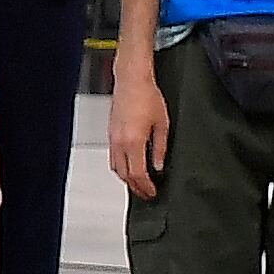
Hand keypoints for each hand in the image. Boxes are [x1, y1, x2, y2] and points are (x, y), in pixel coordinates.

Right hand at [108, 65, 171, 200]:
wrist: (132, 80)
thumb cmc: (147, 96)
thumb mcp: (162, 124)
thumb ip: (160, 148)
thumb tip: (159, 165)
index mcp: (134, 141)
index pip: (138, 173)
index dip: (145, 187)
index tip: (152, 192)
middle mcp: (120, 142)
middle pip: (124, 175)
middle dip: (135, 187)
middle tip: (146, 193)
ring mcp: (113, 138)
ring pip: (116, 168)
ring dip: (126, 178)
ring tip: (138, 183)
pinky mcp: (110, 133)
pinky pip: (113, 157)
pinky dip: (120, 167)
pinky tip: (129, 166)